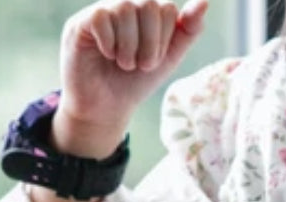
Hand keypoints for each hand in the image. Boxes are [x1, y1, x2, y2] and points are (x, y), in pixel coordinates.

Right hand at [54, 0, 208, 155]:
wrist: (107, 107)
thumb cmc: (137, 80)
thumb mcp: (169, 56)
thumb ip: (188, 30)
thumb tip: (204, 1)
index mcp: (147, 12)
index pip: (166, 7)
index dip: (164, 37)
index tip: (153, 61)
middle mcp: (125, 6)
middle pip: (149, 4)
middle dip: (150, 42)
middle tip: (141, 65)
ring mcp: (102, 11)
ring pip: (125, 8)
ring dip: (130, 45)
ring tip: (124, 63)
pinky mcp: (80, 23)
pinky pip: (100, 16)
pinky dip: (109, 42)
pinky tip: (107, 54)